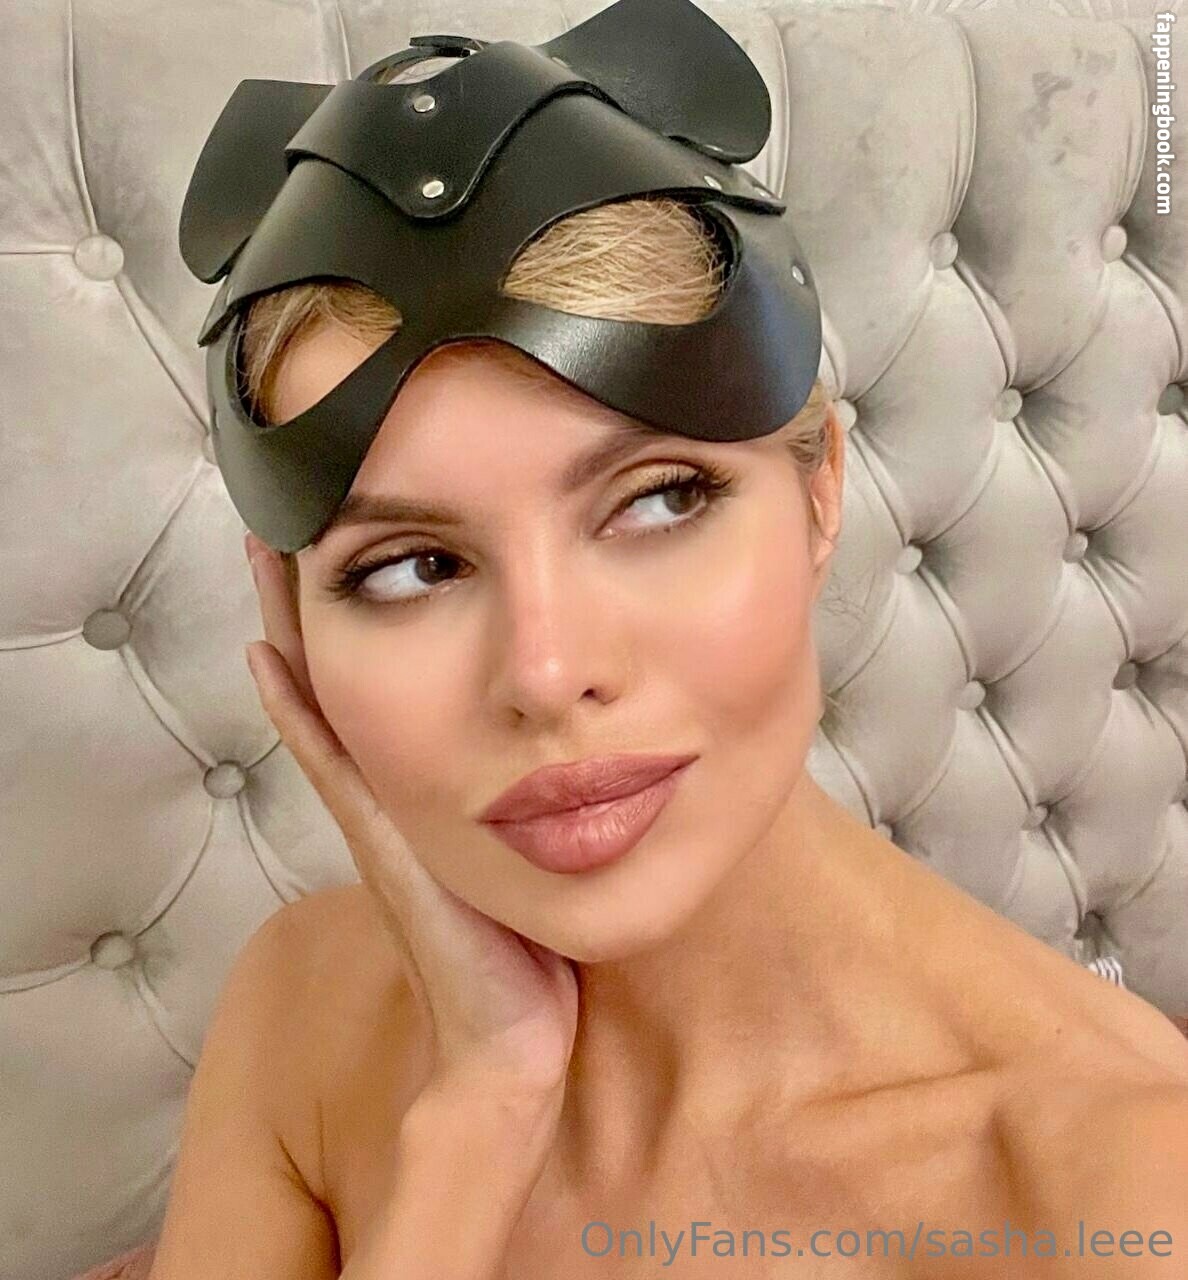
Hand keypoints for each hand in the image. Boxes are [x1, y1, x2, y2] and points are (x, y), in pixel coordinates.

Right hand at [241, 531, 578, 1098]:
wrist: (513, 1032)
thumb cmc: (529, 943)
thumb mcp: (537, 853)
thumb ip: (540, 804)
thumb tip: (573, 749)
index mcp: (423, 790)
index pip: (377, 686)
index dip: (352, 619)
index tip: (336, 547)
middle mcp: (388, 793)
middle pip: (335, 677)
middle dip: (311, 603)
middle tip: (282, 524)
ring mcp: (375, 814)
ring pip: (322, 702)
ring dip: (291, 630)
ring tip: (267, 556)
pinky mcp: (380, 839)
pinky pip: (330, 758)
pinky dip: (296, 707)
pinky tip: (271, 653)